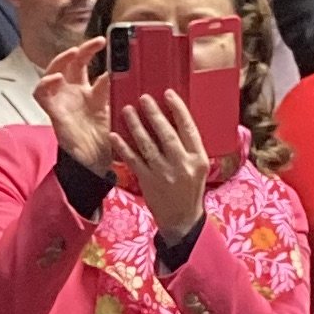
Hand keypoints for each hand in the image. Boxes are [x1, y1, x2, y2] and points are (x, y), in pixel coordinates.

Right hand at [37, 37, 113, 174]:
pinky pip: (41, 93)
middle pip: (73, 64)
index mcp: (93, 94)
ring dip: (61, 59)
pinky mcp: (53, 112)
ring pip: (54, 71)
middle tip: (98, 42)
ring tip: (73, 52)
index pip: (95, 68)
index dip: (103, 58)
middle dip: (84, 50)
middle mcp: (76, 94)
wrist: (96, 164)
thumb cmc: (107, 142)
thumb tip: (136, 76)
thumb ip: (123, 94)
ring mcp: (63, 101)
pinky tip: (56, 78)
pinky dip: (45, 83)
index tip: (117, 47)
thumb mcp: (118, 113)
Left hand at [112, 86, 210, 241]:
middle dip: (154, 114)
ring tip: (127, 110)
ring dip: (136, 126)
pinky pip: (133, 161)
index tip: (168, 94)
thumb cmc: (190, 188)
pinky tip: (115, 135)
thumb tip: (175, 118)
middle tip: (143, 98)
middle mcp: (182, 165)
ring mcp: (164, 174)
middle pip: (167, 134)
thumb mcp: (198, 166)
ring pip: (147, 145)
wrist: (182, 219)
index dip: (178, 109)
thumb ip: (189, 146)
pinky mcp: (148, 182)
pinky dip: (123, 147)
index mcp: (198, 158)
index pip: (189, 128)